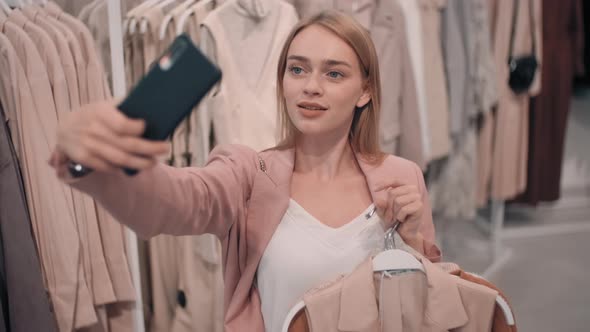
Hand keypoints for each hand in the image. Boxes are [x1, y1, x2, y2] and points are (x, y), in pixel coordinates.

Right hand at [50, 101, 168, 173]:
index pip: (122, 124)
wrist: (64, 128)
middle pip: (127, 144)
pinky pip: (108, 167)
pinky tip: (135, 166)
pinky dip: (123, 168)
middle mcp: (93, 129)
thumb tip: (153, 106)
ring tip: (154, 162)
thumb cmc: (94, 114)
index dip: (137, 128)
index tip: (148, 127)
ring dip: (140, 163)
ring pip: (120, 159)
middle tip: (165, 148)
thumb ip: (125, 105)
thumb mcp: (105, 104)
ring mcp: (88, 145)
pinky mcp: (84, 158)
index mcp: (100, 112)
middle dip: (149, 148)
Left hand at [375, 181, 423, 238]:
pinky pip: (404, 209)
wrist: (404, 232)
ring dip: (394, 212)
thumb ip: (381, 205)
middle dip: (389, 206)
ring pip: (398, 201)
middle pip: (393, 193)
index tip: (375, 189)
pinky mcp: (420, 207)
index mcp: (405, 186)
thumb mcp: (384, 211)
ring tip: (396, 217)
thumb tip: (379, 200)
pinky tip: (403, 219)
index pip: (395, 181)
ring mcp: (417, 198)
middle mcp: (413, 190)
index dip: (384, 183)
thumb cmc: (394, 219)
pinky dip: (400, 216)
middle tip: (390, 215)